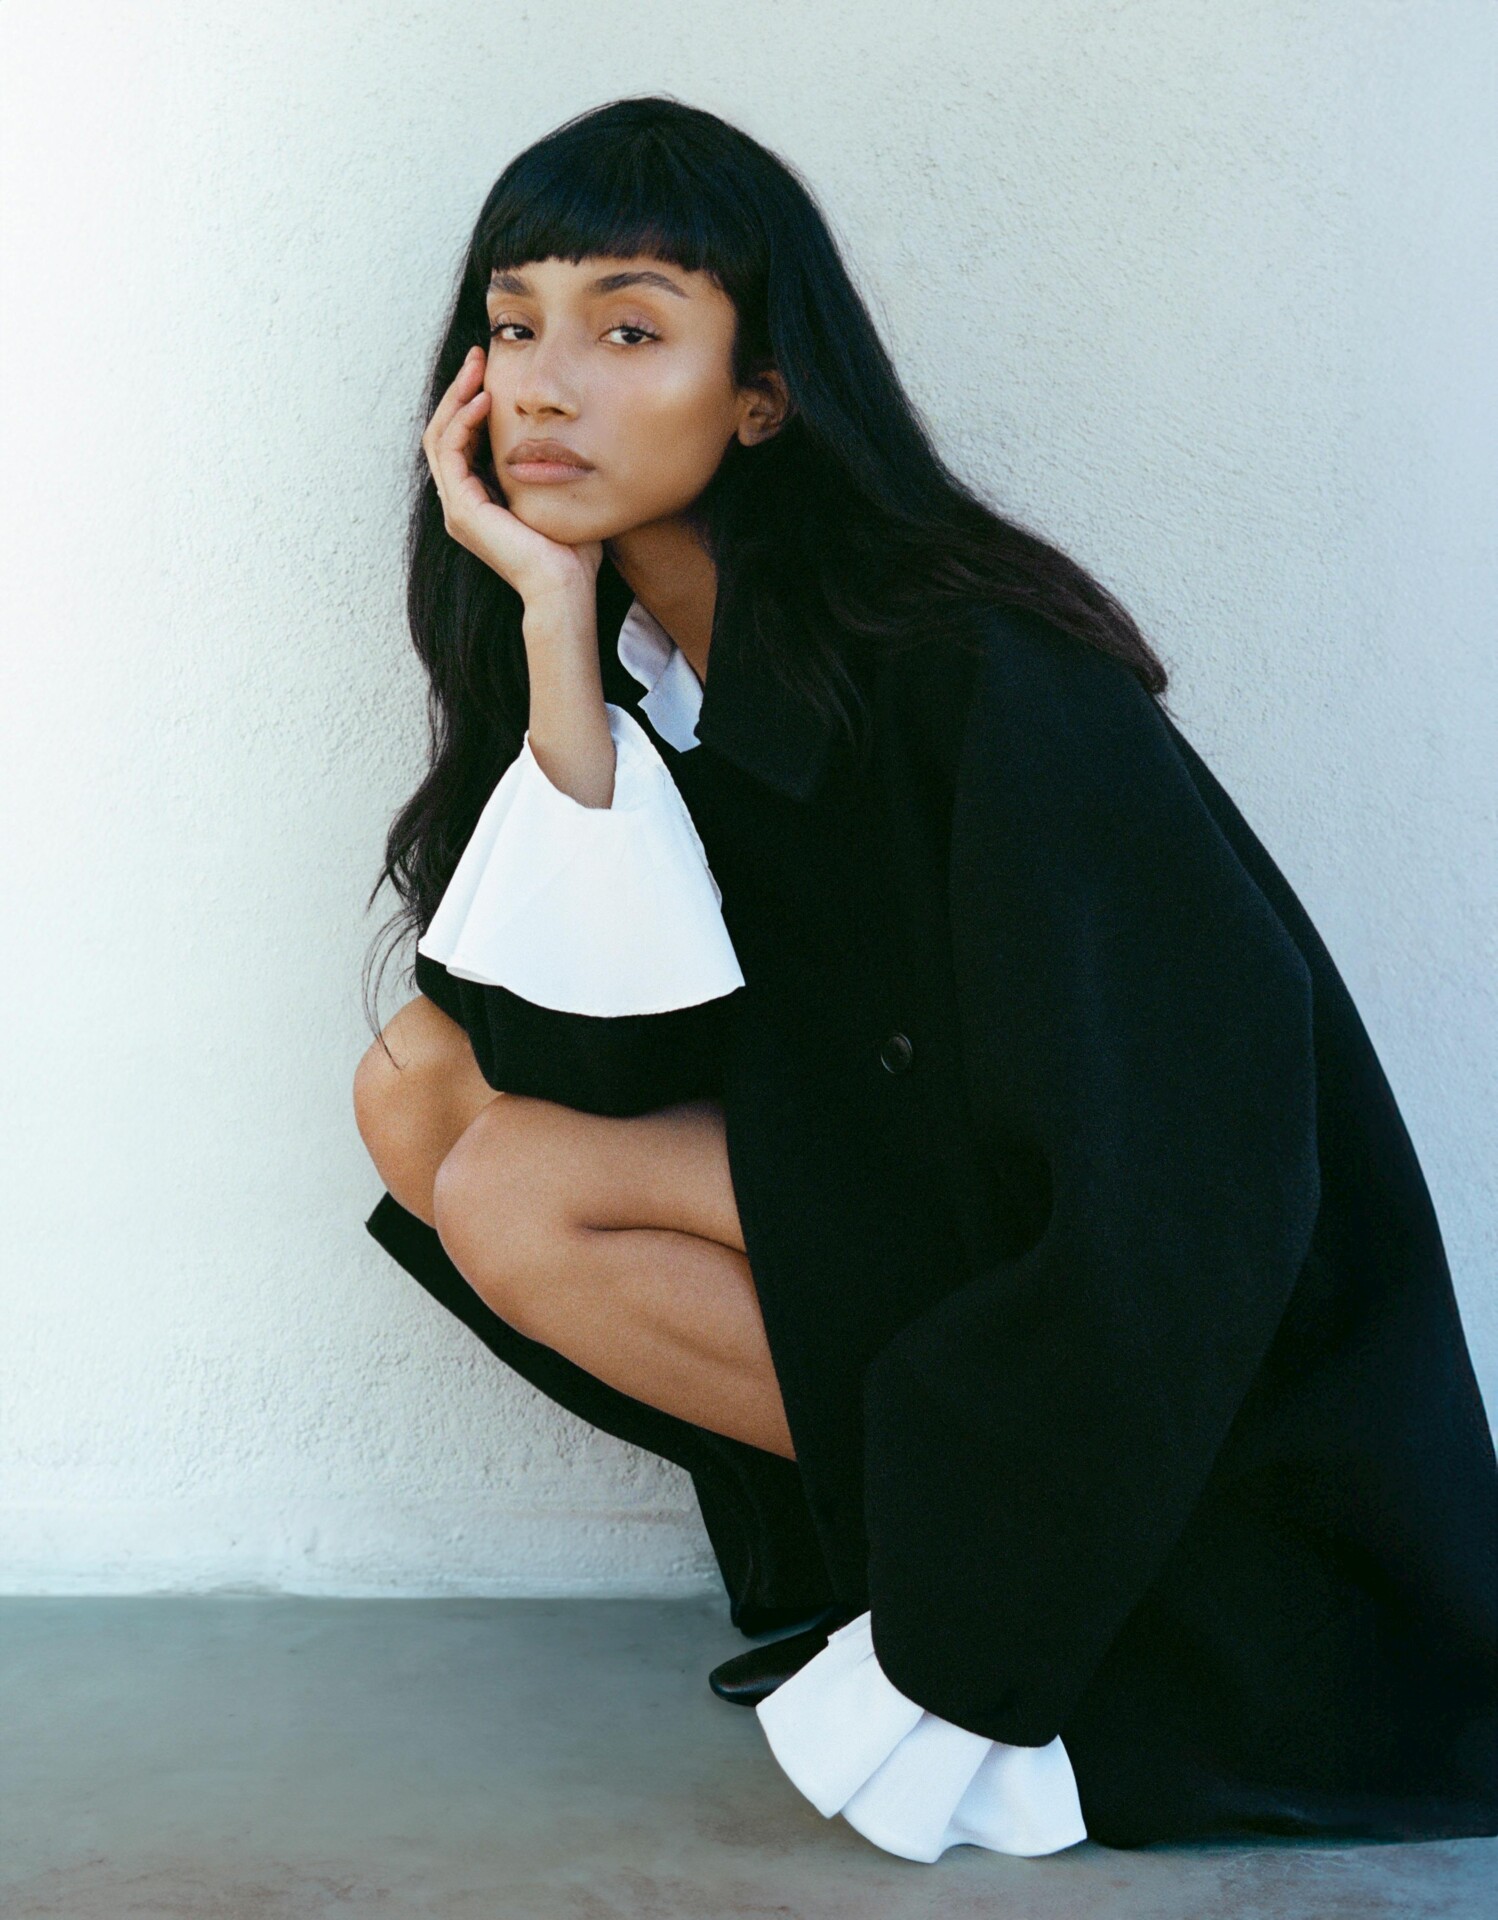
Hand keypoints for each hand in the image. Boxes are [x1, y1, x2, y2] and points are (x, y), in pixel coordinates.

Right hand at [422, 347, 601, 612]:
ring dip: (457, 397)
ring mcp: (457, 507)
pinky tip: (484, 401)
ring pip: (440, 436)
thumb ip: (550, 466)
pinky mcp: (462, 510)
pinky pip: (450, 452)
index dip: (471, 402)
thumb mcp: (557, 494)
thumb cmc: (571, 551)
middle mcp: (461, 503)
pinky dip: (463, 421)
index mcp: (479, 500)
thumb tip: (566, 433)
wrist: (565, 587)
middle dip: (460, 390)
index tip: (491, 370)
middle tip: (477, 356)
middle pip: (445, 431)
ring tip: (478, 369)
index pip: (462, 440)